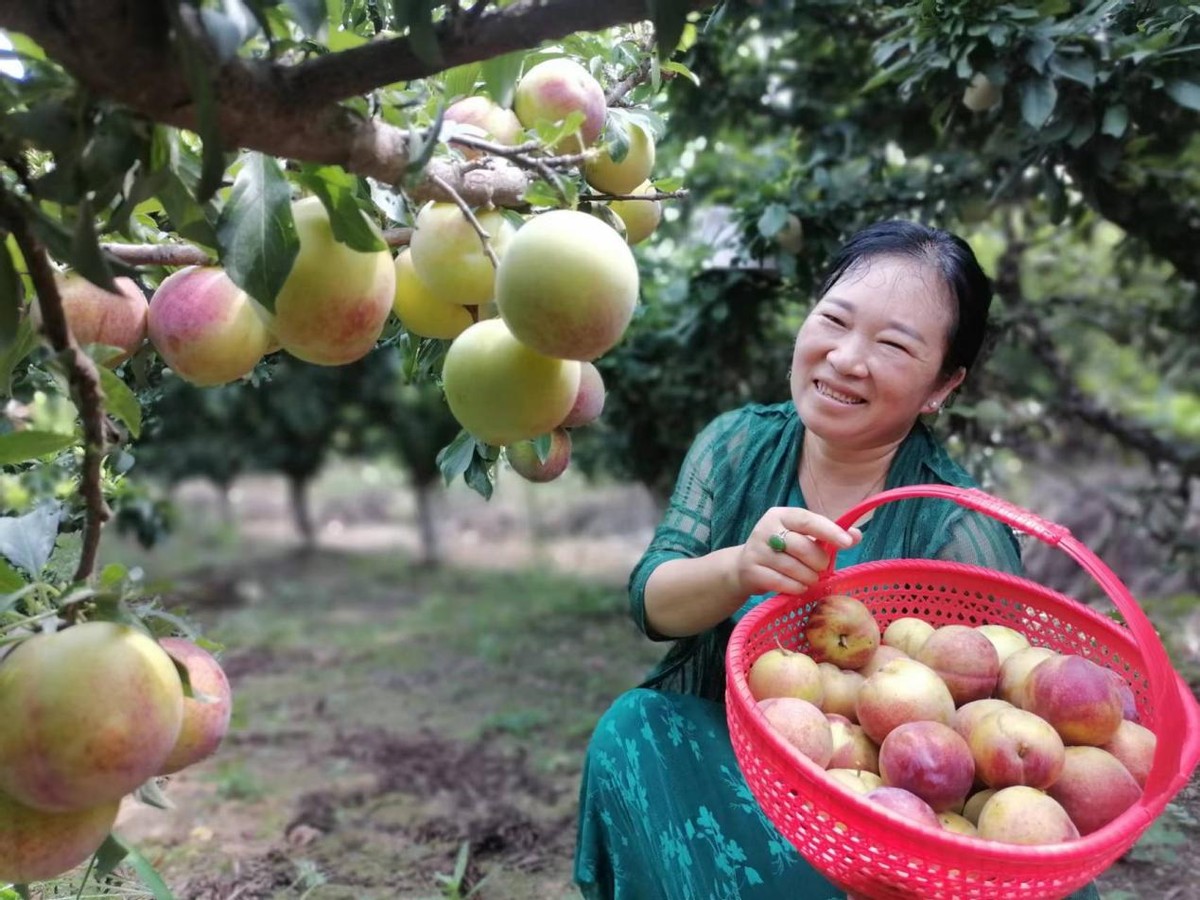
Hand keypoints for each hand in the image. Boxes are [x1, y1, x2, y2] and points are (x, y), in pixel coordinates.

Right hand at [736, 506, 861, 596]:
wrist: (744, 567)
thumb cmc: (782, 550)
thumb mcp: (802, 537)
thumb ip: (828, 535)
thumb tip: (857, 535)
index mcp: (780, 515)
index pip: (807, 519)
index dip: (828, 531)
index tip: (847, 542)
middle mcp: (766, 529)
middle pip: (802, 547)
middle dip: (819, 562)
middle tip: (821, 568)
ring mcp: (756, 551)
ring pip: (794, 568)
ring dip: (809, 578)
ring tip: (809, 578)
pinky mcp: (752, 572)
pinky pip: (783, 583)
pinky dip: (796, 588)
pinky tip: (798, 586)